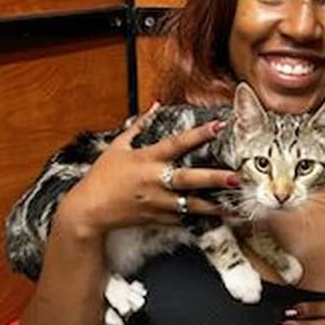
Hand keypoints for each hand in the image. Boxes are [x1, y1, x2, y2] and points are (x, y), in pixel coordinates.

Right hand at [54, 107, 238, 236]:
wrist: (89, 210)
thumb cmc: (102, 177)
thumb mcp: (117, 147)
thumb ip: (139, 126)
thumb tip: (156, 106)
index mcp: (146, 159)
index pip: (176, 144)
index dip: (198, 134)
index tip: (219, 126)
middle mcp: (155, 181)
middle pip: (189, 179)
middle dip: (213, 178)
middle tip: (235, 177)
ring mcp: (157, 202)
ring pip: (191, 205)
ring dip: (214, 206)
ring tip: (234, 206)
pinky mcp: (157, 218)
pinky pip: (182, 218)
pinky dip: (197, 218)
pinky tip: (216, 218)